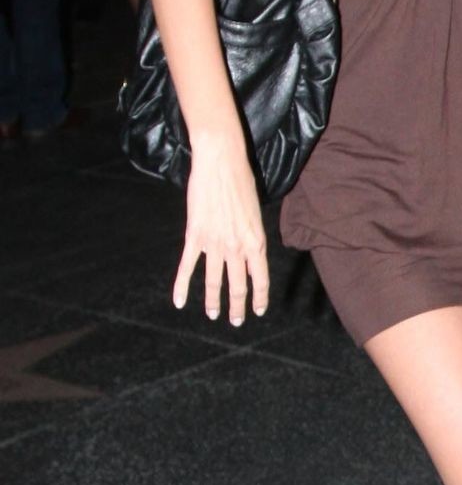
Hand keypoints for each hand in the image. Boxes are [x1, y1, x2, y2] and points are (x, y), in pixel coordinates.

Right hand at [174, 133, 268, 323]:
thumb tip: (250, 250)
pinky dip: (181, 286)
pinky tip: (179, 302)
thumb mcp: (256, 212)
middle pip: (238, 285)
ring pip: (214, 281)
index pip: (260, 278)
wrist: (221, 163)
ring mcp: (214, 243)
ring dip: (213, 302)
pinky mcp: (194, 236)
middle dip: (238, 307)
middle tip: (236, 321)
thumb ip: (252, 235)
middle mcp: (237, 247)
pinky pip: (187, 267)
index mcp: (256, 241)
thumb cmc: (242, 182)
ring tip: (213, 316)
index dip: (260, 298)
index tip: (259, 310)